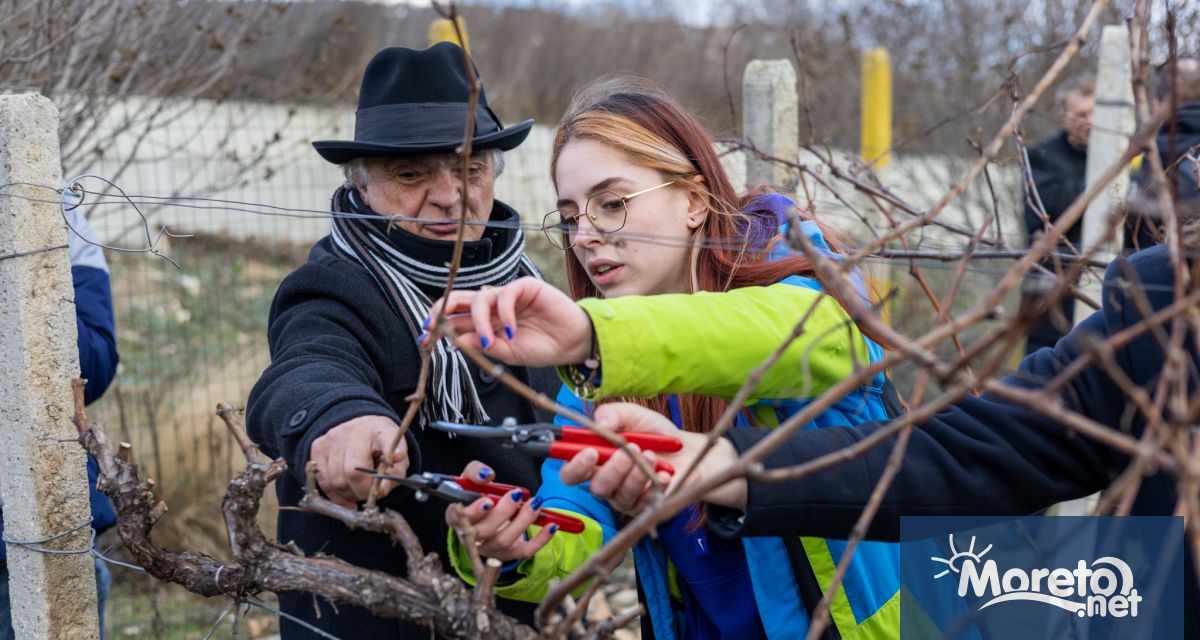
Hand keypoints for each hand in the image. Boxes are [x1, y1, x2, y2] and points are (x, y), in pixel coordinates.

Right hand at [309, 415, 408, 507]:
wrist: (361, 431)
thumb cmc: (381, 448)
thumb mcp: (396, 457)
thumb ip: (395, 474)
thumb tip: (380, 490)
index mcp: (380, 429)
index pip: (386, 438)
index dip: (392, 451)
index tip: (398, 457)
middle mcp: (354, 430)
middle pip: (353, 471)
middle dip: (363, 491)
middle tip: (370, 494)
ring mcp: (333, 438)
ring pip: (336, 480)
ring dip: (349, 494)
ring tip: (359, 492)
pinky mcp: (318, 447)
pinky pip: (323, 481)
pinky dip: (335, 496)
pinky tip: (346, 497)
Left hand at [426, 278, 591, 366]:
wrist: (573, 344)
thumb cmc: (542, 348)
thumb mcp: (507, 354)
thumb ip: (483, 347)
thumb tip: (453, 342)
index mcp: (485, 322)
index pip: (455, 318)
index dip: (438, 325)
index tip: (425, 338)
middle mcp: (492, 306)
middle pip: (458, 299)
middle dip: (442, 310)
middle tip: (434, 325)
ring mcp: (507, 295)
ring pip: (480, 298)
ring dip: (478, 321)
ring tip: (488, 340)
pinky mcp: (524, 287)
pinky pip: (505, 295)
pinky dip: (503, 314)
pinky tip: (510, 330)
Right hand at [444, 461, 556, 562]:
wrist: (488, 516)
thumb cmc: (477, 496)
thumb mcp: (471, 480)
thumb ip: (475, 473)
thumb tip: (487, 475)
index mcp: (458, 518)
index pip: (459, 519)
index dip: (474, 512)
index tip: (488, 500)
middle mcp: (472, 537)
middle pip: (484, 532)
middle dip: (503, 512)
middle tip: (517, 494)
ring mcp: (490, 548)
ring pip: (505, 540)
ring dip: (523, 520)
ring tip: (535, 503)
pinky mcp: (509, 554)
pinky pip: (525, 551)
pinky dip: (540, 540)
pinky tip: (551, 525)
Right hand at [559, 403, 747, 510]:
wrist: (688, 450)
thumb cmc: (656, 434)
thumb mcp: (634, 415)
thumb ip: (613, 414)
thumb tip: (599, 423)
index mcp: (595, 460)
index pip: (571, 472)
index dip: (575, 465)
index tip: (590, 452)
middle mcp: (605, 481)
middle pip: (594, 487)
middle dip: (610, 470)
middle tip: (627, 452)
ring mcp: (624, 497)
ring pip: (619, 495)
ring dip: (636, 473)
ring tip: (651, 455)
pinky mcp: (644, 508)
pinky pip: (643, 503)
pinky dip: (654, 484)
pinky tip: (665, 473)